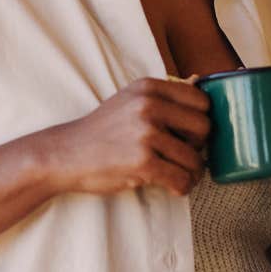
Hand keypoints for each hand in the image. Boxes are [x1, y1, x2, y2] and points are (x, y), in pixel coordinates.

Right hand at [38, 77, 210, 196]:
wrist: (66, 154)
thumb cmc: (102, 131)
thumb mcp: (130, 100)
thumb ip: (163, 96)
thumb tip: (200, 84)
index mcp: (149, 88)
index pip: (201, 101)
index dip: (201, 120)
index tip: (190, 133)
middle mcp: (149, 106)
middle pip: (204, 128)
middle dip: (198, 146)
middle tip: (183, 155)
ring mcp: (146, 134)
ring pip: (195, 158)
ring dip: (192, 172)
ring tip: (180, 175)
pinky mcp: (143, 163)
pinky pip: (181, 179)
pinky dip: (182, 187)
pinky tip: (173, 186)